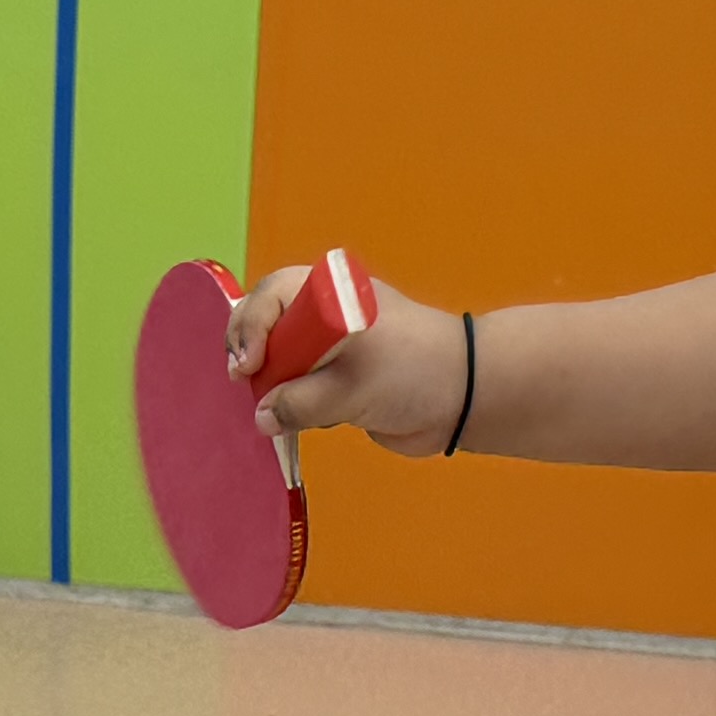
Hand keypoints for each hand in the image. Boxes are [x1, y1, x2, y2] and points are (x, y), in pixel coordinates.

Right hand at [233, 262, 476, 457]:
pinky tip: (295, 420)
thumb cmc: (415, 373)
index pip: (269, 298)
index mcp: (329, 295)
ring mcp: (328, 349)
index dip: (250, 330)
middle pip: (266, 328)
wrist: (467, 397)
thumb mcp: (352, 388)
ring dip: (275, 388)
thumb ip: (300, 403)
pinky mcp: (335, 380)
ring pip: (279, 364)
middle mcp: (323, 316)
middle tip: (249, 386)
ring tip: (277, 410)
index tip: (248, 368)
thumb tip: (262, 416)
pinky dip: (292, 406)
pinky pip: (298, 391)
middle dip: (257, 359)